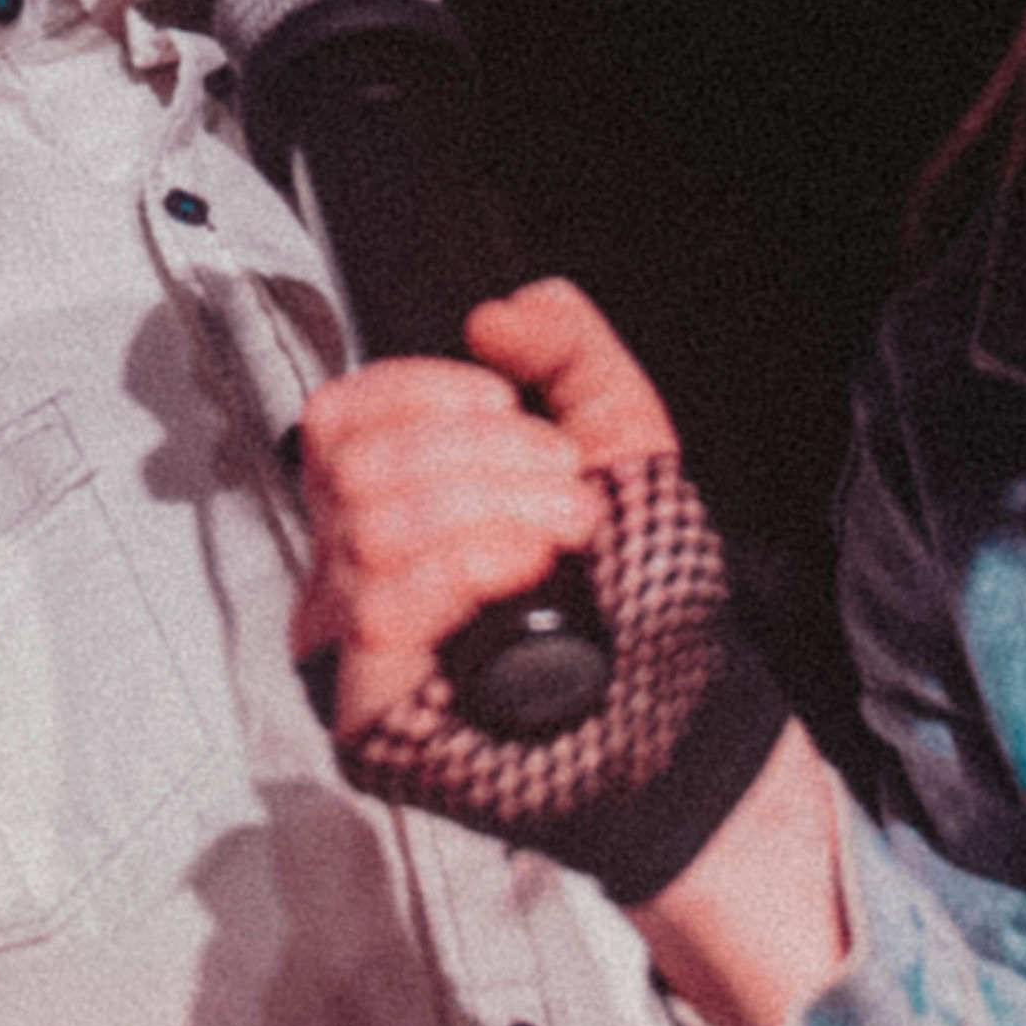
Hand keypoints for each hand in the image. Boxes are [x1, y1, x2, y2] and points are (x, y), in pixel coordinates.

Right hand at [290, 292, 655, 750]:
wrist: (685, 708)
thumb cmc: (645, 593)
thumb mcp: (620, 435)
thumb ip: (565, 348)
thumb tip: (495, 317)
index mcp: (398, 497)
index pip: (340, 415)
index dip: (418, 390)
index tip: (503, 402)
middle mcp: (359, 564)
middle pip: (350, 464)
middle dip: (476, 454)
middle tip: (563, 484)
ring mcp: (353, 640)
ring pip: (364, 527)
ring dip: (486, 509)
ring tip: (565, 531)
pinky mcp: (366, 708)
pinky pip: (376, 613)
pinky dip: (462, 569)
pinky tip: (524, 570)